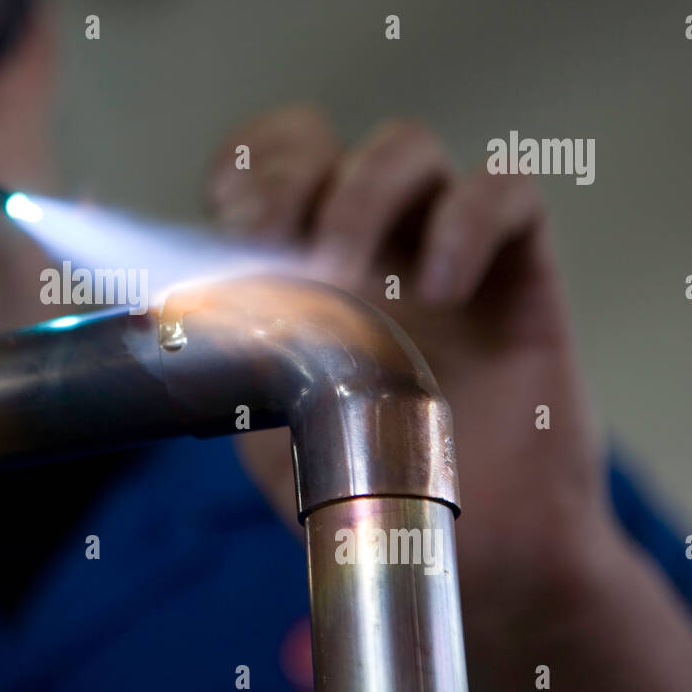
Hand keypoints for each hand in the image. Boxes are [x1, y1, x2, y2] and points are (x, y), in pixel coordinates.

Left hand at [207, 104, 691, 691]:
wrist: (479, 551)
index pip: (259, 165)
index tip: (229, 221)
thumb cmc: (365, 486)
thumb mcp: (266, 423)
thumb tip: (173, 295)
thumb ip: (226, 355)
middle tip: (271, 242)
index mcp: (292, 267)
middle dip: (286, 175)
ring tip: (344, 271)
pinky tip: (442, 289)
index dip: (242, 170)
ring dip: (361, 193)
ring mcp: (438, 245)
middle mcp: (362, 241)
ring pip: (407, 146)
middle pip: (320, 139)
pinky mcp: (518, 268)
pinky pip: (507, 192)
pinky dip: (468, 221)